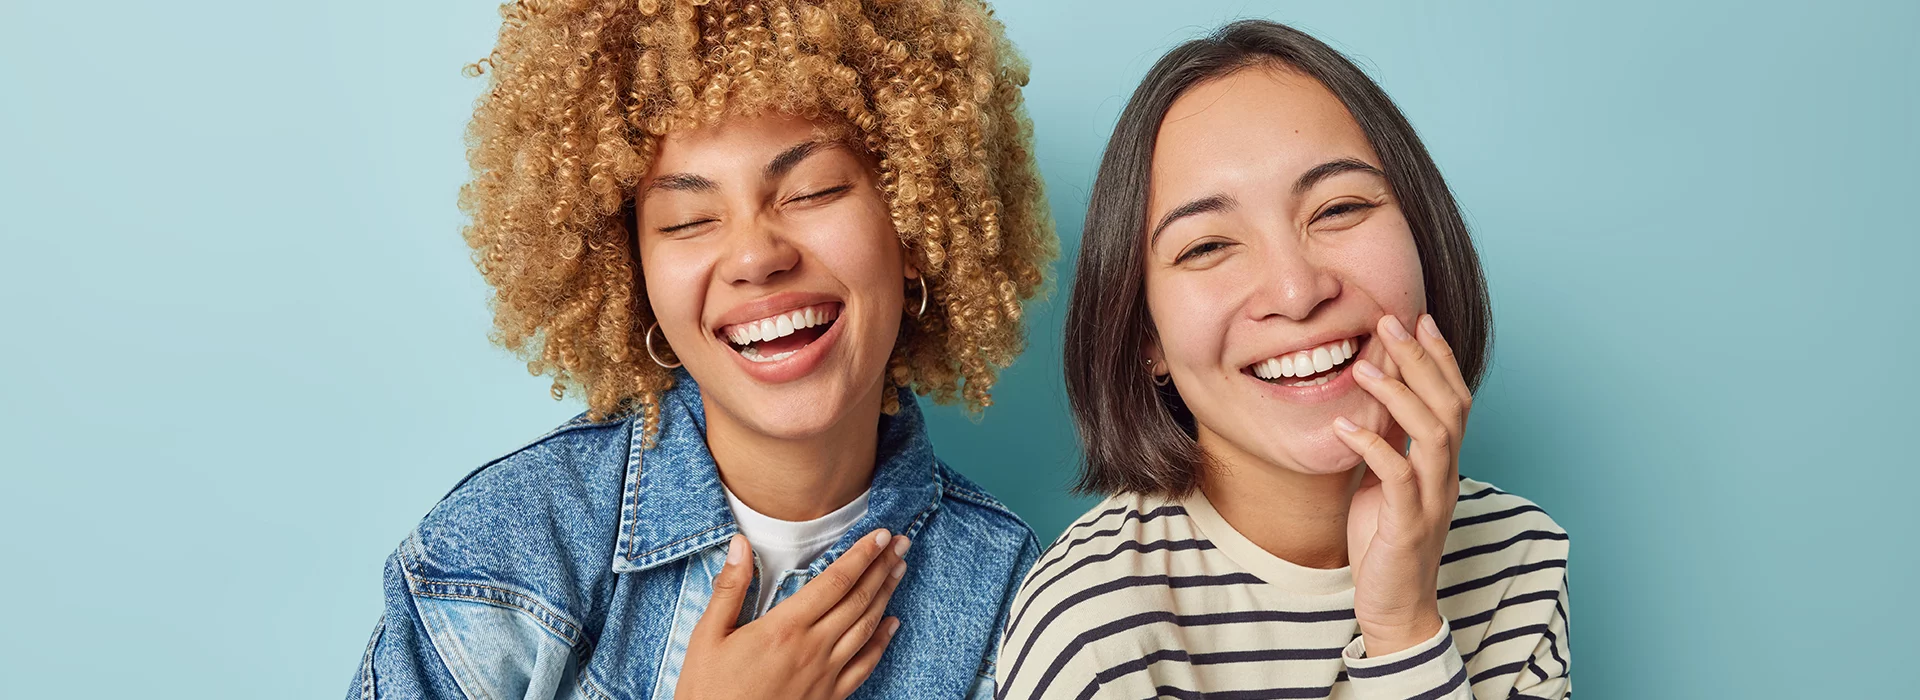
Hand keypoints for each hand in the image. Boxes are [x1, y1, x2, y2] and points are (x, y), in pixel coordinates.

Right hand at [674, 529, 909, 699]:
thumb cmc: (708, 691)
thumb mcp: (708, 636)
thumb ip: (730, 589)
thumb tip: (741, 545)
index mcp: (784, 628)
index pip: (835, 581)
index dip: (861, 556)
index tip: (879, 535)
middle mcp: (812, 648)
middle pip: (858, 599)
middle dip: (882, 567)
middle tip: (901, 543)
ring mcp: (825, 674)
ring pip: (867, 627)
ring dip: (886, 595)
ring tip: (899, 570)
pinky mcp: (829, 697)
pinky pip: (865, 665)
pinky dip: (883, 642)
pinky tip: (892, 624)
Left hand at [1333, 314, 1470, 656]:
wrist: (1395, 605)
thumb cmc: (1385, 542)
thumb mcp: (1384, 481)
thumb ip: (1387, 442)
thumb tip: (1371, 398)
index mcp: (1441, 462)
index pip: (1453, 397)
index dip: (1439, 357)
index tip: (1419, 318)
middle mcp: (1445, 475)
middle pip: (1449, 404)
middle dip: (1421, 360)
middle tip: (1392, 322)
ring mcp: (1432, 499)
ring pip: (1433, 434)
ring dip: (1400, 395)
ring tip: (1363, 365)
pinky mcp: (1409, 525)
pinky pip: (1398, 477)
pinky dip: (1373, 447)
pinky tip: (1344, 425)